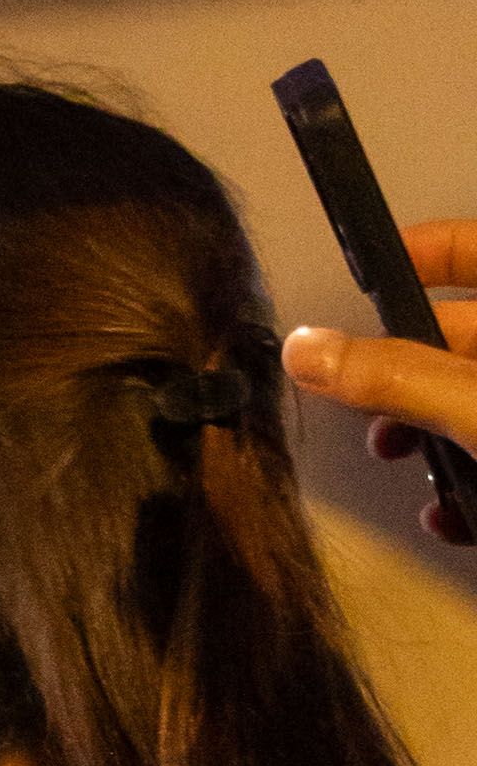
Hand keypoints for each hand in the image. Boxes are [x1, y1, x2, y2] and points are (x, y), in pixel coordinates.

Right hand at [287, 241, 476, 541]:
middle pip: (464, 336)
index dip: (428, 249)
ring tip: (395, 456)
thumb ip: (396, 378)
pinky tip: (448, 515)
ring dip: (427, 432)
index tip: (372, 271)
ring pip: (472, 402)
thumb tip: (305, 347)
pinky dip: (468, 483)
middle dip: (406, 366)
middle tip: (363, 397)